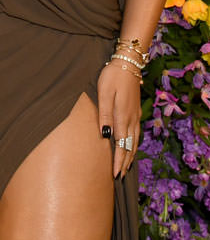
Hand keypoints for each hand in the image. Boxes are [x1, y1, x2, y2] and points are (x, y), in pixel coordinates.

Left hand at [97, 61, 140, 179]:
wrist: (128, 63)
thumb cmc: (112, 76)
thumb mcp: (104, 93)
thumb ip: (105, 114)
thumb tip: (105, 135)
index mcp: (122, 116)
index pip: (120, 144)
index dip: (118, 160)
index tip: (115, 174)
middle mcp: (131, 119)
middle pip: (129, 146)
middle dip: (124, 162)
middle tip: (119, 176)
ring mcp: (135, 115)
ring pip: (134, 141)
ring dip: (130, 155)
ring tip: (125, 167)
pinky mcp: (136, 111)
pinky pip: (136, 134)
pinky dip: (134, 145)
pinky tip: (131, 147)